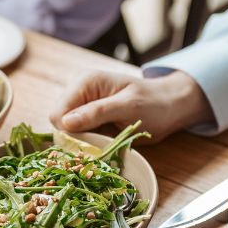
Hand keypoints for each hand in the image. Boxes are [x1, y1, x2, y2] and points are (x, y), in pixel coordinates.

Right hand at [49, 71, 212, 141]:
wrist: (170, 107)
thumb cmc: (154, 104)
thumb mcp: (128, 107)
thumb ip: (96, 113)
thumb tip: (65, 123)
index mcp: (85, 83)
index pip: (57, 114)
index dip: (69, 133)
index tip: (90, 144)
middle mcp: (79, 92)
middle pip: (59, 124)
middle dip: (76, 139)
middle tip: (101, 145)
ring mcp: (84, 106)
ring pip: (68, 133)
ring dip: (84, 144)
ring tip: (106, 143)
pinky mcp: (90, 119)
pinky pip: (79, 137)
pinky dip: (89, 145)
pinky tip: (105, 144)